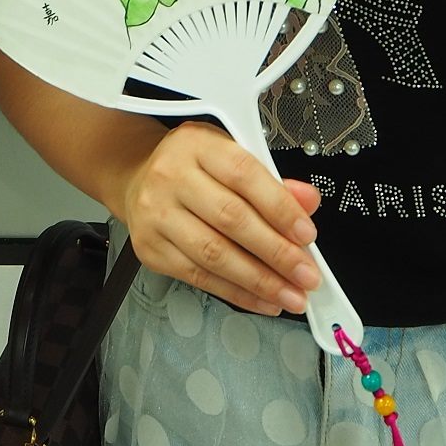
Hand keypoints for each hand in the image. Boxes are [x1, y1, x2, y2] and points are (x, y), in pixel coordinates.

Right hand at [117, 122, 321, 317]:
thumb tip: (307, 203)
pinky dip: (237, 293)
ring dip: (259, 281)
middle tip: (307, 275)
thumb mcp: (231, 156)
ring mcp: (156, 214)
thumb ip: (271, 181)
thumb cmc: (193, 167)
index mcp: (198, 145)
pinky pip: (199, 277)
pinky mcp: (151, 249)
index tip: (307, 235)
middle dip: (276, 253)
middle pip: (230, 219)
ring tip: (291, 295)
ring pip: (214, 254)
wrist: (138, 177)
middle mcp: (171, 177)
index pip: (244, 175)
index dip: (279, 207)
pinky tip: (262, 300)